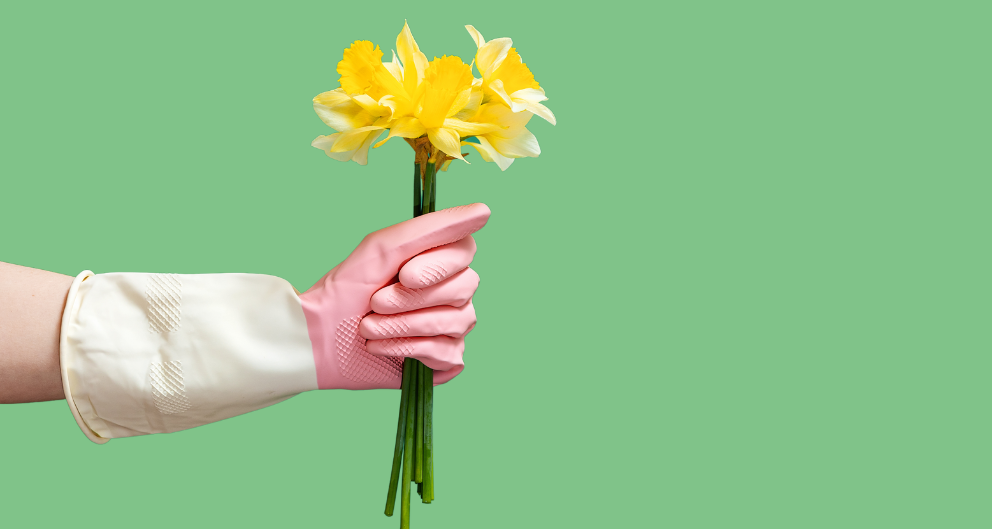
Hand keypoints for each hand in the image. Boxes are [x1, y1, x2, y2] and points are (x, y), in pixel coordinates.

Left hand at [299, 203, 489, 389]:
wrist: (318, 337)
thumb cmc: (347, 287)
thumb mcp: (384, 247)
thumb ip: (434, 227)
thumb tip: (485, 210)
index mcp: (441, 259)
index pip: (465, 252)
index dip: (436, 267)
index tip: (402, 274)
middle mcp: (454, 291)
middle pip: (462, 289)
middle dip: (410, 300)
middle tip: (375, 303)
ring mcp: (452, 325)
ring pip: (454, 323)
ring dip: (401, 326)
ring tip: (368, 328)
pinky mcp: (444, 359)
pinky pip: (446, 353)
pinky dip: (406, 350)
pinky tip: (380, 348)